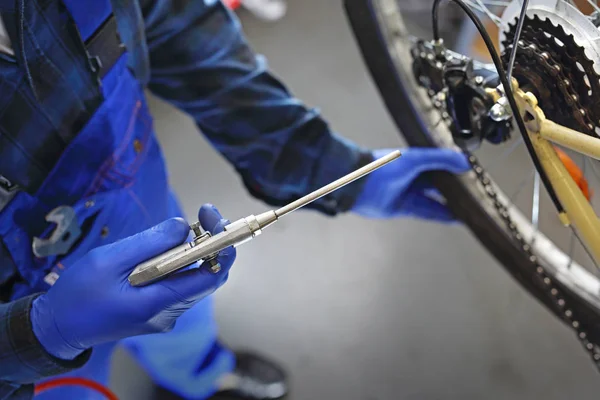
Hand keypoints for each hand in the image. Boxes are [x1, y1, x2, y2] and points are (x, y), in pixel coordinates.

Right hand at [30, 204, 235, 359]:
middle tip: (205, 213)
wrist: (57, 327)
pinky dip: (183, 262)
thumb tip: (183, 226)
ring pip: (196, 279)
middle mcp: (169, 313)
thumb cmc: (77, 294)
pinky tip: (170, 245)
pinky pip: (181, 284)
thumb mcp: (108, 260)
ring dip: (199, 251)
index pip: (210, 277)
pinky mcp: (158, 312)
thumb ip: (149, 243)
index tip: (213, 217)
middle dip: (213, 243)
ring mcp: (165, 315)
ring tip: (191, 224)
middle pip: (209, 277)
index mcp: (159, 303)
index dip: (221, 245)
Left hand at [352, 148, 469, 221]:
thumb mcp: (416, 158)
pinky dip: (441, 215)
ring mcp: (406, 192)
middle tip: (476, 194)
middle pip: (438, 183)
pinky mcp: (402, 208)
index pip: (440, 164)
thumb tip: (466, 162)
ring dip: (451, 205)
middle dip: (455, 189)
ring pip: (434, 200)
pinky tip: (456, 217)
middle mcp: (411, 175)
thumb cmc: (384, 166)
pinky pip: (426, 212)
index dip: (456, 169)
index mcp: (414, 159)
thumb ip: (440, 159)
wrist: (359, 184)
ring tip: (471, 209)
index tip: (473, 174)